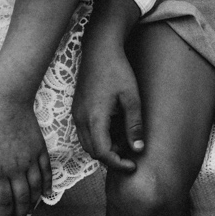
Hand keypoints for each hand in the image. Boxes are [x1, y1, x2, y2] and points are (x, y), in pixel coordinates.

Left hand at [0, 93, 51, 215]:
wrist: (7, 100)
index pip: (3, 201)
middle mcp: (15, 169)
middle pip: (21, 199)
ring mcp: (30, 160)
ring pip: (36, 189)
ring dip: (33, 205)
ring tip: (30, 214)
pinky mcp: (40, 151)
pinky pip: (47, 173)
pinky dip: (47, 187)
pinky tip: (46, 195)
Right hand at [72, 39, 142, 172]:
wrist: (99, 50)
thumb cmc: (118, 71)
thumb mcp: (132, 99)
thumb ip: (134, 125)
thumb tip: (138, 149)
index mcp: (94, 118)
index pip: (102, 153)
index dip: (118, 164)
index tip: (133, 165)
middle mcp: (81, 119)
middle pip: (93, 152)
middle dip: (112, 158)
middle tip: (131, 156)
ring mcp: (76, 114)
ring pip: (88, 144)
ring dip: (105, 149)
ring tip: (124, 141)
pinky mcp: (77, 110)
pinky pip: (85, 133)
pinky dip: (99, 139)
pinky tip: (114, 130)